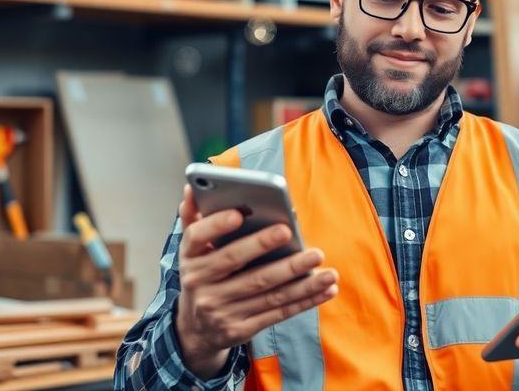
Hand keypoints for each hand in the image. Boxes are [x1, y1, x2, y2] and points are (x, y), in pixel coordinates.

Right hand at [174, 184, 338, 378]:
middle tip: (296, 237)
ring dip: (301, 282)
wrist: (196, 331)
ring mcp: (220, 310)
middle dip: (269, 250)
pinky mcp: (240, 329)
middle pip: (239, 265)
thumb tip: (191, 186)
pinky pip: (277, 313)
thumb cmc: (204, 277)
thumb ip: (195, 218)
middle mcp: (200, 284)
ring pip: (266, 293)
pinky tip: (326, 289)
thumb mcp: (193, 251)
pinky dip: (304, 301)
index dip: (216, 225)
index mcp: (190, 258)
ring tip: (328, 270)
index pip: (197, 237)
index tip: (239, 214)